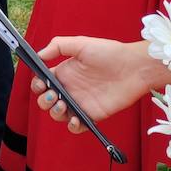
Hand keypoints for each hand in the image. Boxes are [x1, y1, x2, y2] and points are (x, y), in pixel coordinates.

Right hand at [31, 37, 167, 133]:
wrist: (133, 67)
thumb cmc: (109, 52)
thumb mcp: (80, 43)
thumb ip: (57, 46)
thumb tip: (38, 55)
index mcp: (64, 72)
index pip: (42, 82)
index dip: (37, 85)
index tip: (41, 83)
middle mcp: (69, 89)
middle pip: (46, 101)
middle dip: (43, 100)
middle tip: (53, 95)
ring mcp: (80, 103)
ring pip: (58, 115)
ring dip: (55, 113)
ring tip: (64, 105)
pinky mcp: (92, 115)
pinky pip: (77, 126)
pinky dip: (72, 126)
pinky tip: (75, 119)